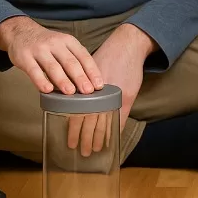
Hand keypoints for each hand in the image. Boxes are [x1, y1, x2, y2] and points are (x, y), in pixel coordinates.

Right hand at [0, 16, 102, 94]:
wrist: (20, 31)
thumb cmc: (47, 44)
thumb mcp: (63, 46)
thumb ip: (74, 60)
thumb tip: (89, 82)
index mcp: (69, 41)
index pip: (84, 57)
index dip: (92, 71)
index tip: (99, 85)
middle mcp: (56, 44)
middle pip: (70, 62)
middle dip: (80, 77)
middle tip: (88, 91)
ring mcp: (39, 50)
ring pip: (53, 66)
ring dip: (63, 80)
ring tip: (71, 92)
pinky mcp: (24, 57)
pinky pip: (34, 70)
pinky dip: (41, 80)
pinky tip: (48, 90)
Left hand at [66, 23, 156, 155]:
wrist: (127, 45)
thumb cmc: (107, 57)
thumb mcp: (89, 71)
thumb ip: (82, 87)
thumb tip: (70, 101)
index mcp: (87, 89)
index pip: (77, 114)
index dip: (74, 130)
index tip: (70, 142)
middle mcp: (99, 94)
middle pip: (90, 122)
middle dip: (86, 138)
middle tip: (82, 152)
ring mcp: (115, 97)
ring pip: (104, 122)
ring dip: (100, 138)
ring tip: (95, 149)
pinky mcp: (127, 97)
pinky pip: (121, 118)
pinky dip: (116, 130)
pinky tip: (113, 139)